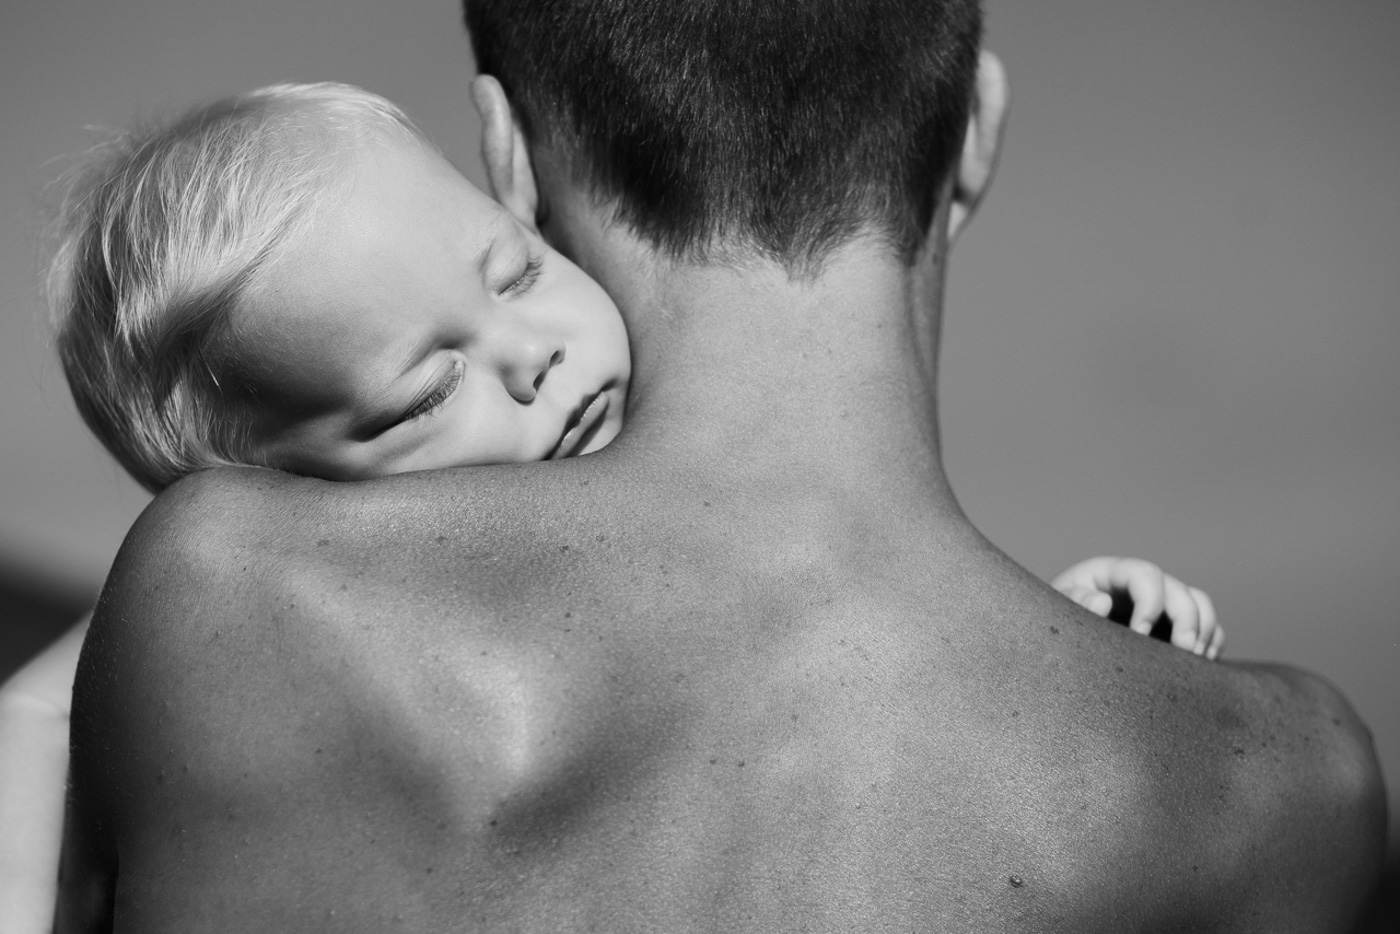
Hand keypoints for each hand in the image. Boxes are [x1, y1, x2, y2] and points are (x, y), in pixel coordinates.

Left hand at [1052, 557, 1223, 658]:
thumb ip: (1074, 602)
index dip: (1149, 602)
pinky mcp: (1174, 625)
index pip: (1144, 574)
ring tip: (1195, 659)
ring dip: (1204, 629)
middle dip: (1187, 619)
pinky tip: (1202, 663)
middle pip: (1179, 590)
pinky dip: (1211, 641)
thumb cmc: (1057, 618)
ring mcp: (1162, 602)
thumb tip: (1102, 602)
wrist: (1061, 639)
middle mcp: (1142, 584)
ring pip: (1199, 603)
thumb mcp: (1058, 608)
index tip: (1141, 634)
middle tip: (1183, 651)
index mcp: (1112, 573)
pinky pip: (1207, 625)